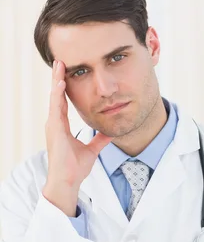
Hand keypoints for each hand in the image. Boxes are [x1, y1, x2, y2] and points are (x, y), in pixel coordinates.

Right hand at [42, 60, 112, 216]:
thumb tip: (111, 132)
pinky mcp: (54, 130)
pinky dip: (58, 96)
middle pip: (56, 95)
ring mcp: (53, 126)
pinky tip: (61, 84)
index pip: (62, 101)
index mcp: (61, 125)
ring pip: (54, 98)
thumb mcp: (92, 149)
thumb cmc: (75, 167)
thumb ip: (100, 139)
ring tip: (59, 66)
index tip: (66, 72)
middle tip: (59, 61)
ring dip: (57, 81)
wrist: (68, 180)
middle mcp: (55, 123)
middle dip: (58, 78)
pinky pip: (56, 109)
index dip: (64, 86)